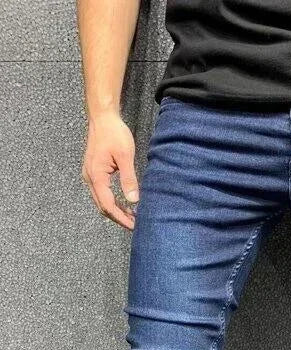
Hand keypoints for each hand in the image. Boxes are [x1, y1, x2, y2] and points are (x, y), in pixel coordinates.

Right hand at [82, 111, 138, 229]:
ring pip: (101, 201)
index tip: (134, 226)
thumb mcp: (125, 156)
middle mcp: (90, 178)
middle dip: (118, 218)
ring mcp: (90, 175)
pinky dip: (112, 202)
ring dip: (116, 211)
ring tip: (132, 217)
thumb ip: (129, 179)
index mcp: (96, 176)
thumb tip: (134, 200)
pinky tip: (124, 204)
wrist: (102, 118)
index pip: (108, 205)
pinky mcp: (94, 172)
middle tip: (135, 225)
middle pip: (103, 206)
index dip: (121, 218)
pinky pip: (101, 193)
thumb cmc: (114, 133)